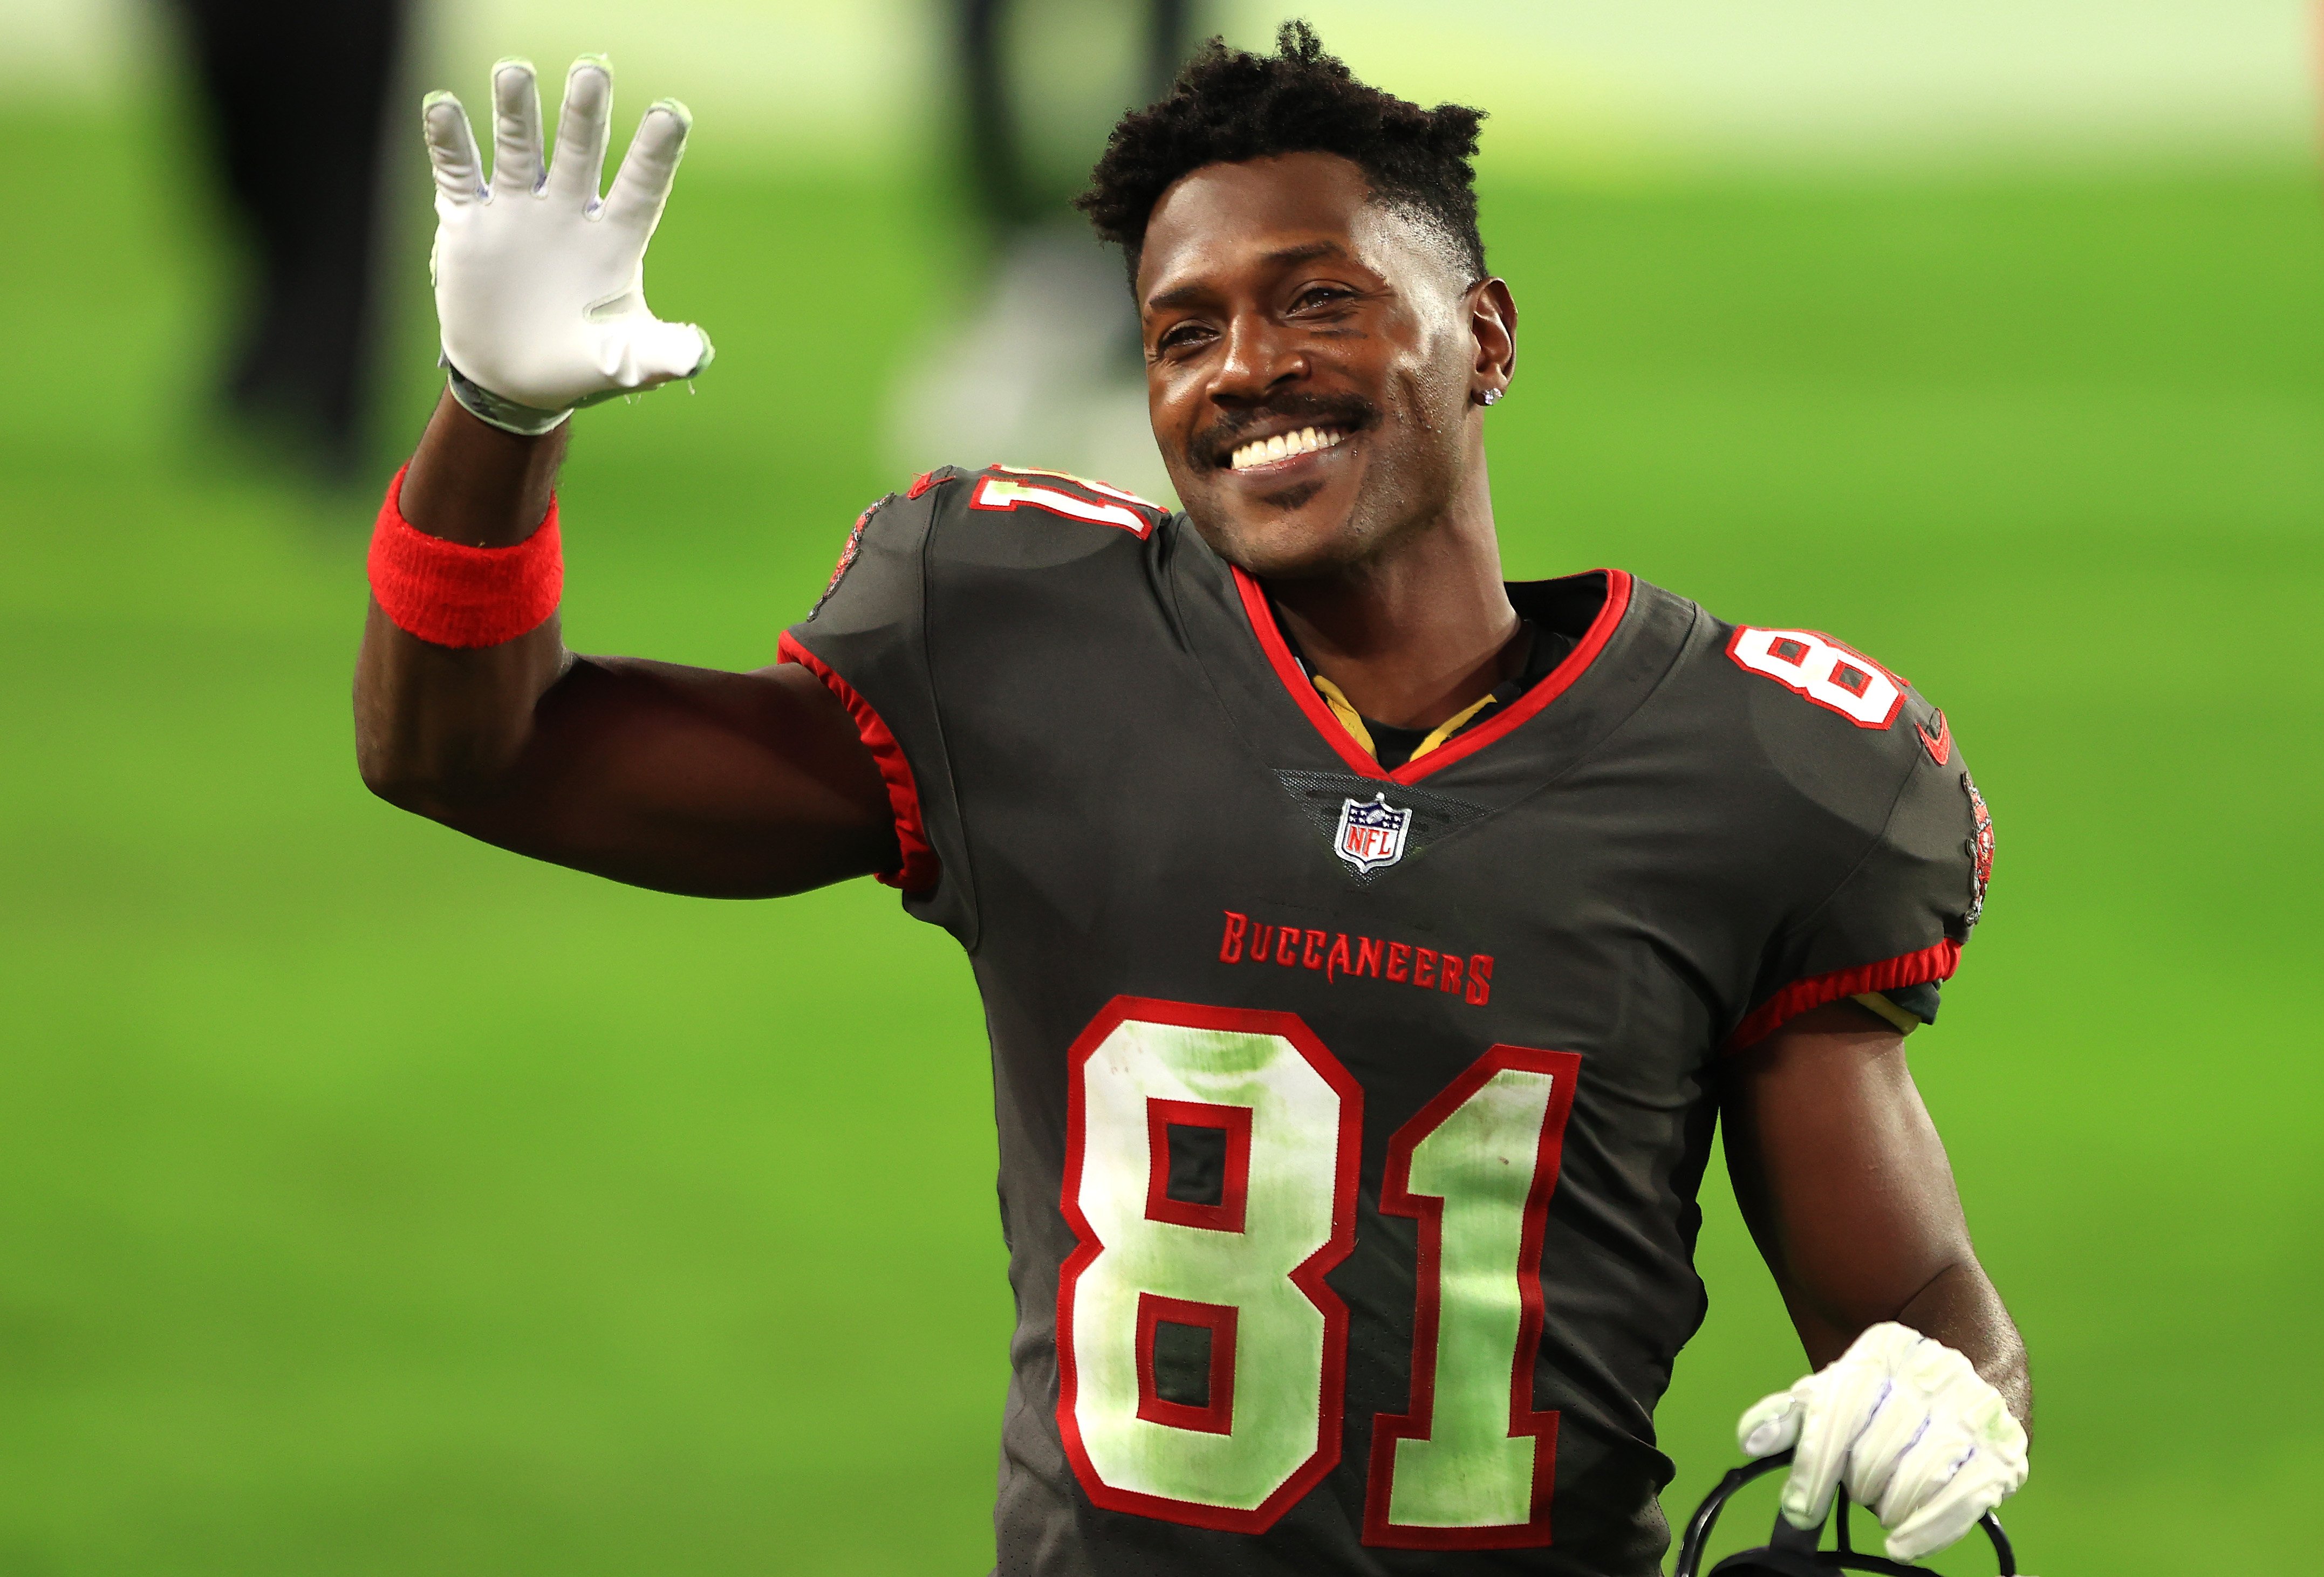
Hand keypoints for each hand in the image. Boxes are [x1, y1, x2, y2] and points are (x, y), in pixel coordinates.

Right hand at [421, 56, 711, 433]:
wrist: (514, 380)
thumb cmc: (581, 365)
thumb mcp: (624, 362)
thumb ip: (661, 353)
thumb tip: (700, 355)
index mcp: (615, 239)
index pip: (640, 188)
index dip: (655, 153)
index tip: (673, 114)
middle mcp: (568, 212)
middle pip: (580, 153)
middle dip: (584, 115)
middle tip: (593, 72)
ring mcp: (518, 211)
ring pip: (519, 150)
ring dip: (516, 113)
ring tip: (515, 73)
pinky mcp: (469, 221)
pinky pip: (459, 174)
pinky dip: (450, 143)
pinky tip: (443, 107)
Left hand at [1738, 1322, 2028, 1563]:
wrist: (1968, 1371)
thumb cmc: (1887, 1393)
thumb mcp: (1835, 1389)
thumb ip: (1791, 1414)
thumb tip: (1751, 1441)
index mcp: (1884, 1351)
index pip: (1838, 1412)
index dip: (1813, 1467)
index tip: (1798, 1509)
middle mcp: (1934, 1374)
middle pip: (1875, 1453)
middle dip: (1856, 1483)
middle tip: (1855, 1488)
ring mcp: (1974, 1413)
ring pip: (1915, 1481)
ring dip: (1888, 1506)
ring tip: (1882, 1500)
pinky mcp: (2004, 1454)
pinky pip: (1961, 1503)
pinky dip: (1926, 1533)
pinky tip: (1900, 1546)